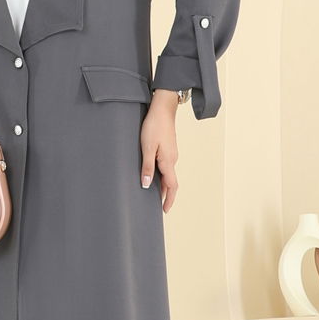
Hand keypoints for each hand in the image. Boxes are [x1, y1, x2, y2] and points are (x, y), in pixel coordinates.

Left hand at [140, 91, 179, 212]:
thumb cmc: (154, 126)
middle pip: (171, 182)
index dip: (169, 199)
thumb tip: (146, 185)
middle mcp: (172, 159)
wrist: (163, 109)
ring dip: (164, 185)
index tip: (165, 210)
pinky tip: (154, 175)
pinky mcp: (168, 148)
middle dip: (166, 195)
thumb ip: (147, 167)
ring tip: (154, 194)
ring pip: (168, 174)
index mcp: (168, 161)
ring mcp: (171, 154)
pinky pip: (166, 166)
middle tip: (159, 206)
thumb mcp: (147, 148)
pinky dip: (162, 175)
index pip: (171, 186)